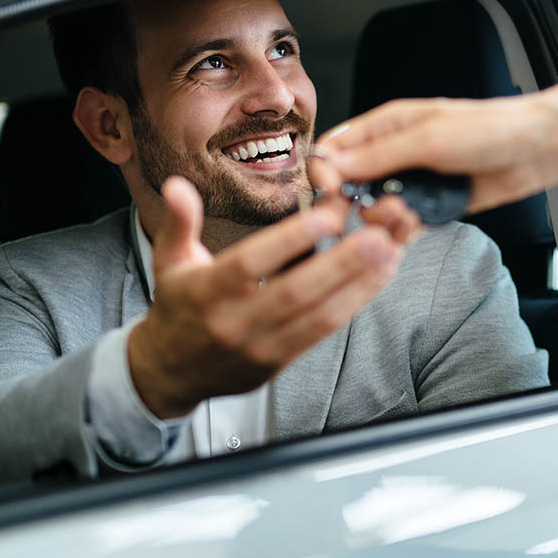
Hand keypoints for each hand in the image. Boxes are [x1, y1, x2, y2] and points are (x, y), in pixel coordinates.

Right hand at [127, 176, 408, 418]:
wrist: (171, 372)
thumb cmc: (177, 306)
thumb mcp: (169, 259)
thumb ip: (179, 221)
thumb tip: (178, 185)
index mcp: (206, 292)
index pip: (251, 263)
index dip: (290, 240)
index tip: (326, 215)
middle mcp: (235, 322)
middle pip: (295, 292)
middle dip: (341, 263)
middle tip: (377, 234)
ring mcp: (260, 347)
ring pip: (317, 316)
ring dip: (358, 284)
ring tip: (389, 252)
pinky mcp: (279, 362)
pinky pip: (321, 333)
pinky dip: (352, 304)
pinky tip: (376, 279)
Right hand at [311, 96, 545, 213]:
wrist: (534, 150)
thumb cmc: (488, 129)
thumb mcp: (428, 138)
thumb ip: (379, 155)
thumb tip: (333, 166)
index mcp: (385, 126)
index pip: (335, 148)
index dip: (326, 172)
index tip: (333, 193)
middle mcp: (392, 154)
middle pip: (349, 184)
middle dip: (354, 203)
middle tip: (371, 213)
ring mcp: (410, 182)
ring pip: (373, 209)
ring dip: (383, 220)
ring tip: (407, 216)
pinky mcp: (429, 206)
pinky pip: (401, 225)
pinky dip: (402, 233)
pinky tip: (413, 229)